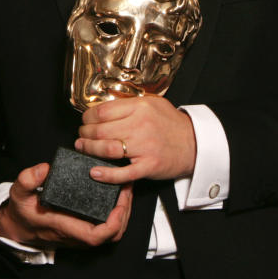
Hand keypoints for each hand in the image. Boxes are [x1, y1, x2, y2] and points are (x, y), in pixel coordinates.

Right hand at [0, 162, 131, 249]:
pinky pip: (107, 227)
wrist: (20, 226)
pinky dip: (117, 214)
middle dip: (125, 214)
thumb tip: (44, 168)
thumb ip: (28, 180)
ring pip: (112, 233)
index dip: (113, 224)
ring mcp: (82, 234)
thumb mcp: (19, 193)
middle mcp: (77, 234)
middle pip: (111, 235)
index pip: (95, 236)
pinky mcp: (84, 229)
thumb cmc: (23, 211)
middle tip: (127, 188)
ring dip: (124, 214)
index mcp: (64, 226)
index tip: (119, 205)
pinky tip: (116, 196)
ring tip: (125, 190)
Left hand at [75, 95, 195, 183]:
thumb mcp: (153, 104)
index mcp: (140, 107)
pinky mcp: (149, 165)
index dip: (88, 117)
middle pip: (101, 129)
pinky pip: (123, 172)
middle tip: (81, 136)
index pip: (103, 111)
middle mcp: (141, 125)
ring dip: (89, 149)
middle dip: (85, 134)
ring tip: (83, 148)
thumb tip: (104, 109)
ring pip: (107, 148)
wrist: (197, 144)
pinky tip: (94, 172)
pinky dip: (106, 174)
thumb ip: (130, 105)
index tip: (85, 121)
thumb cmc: (173, 125)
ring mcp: (144, 146)